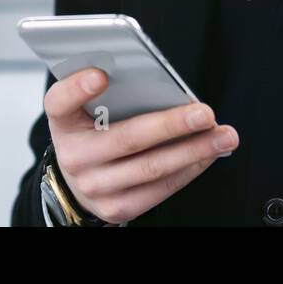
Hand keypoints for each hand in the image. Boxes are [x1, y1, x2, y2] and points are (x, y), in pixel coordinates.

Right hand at [43, 67, 237, 223]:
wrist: (78, 181)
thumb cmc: (92, 131)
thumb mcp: (88, 107)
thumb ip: (112, 91)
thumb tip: (162, 83)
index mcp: (63, 121)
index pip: (60, 101)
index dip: (78, 88)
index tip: (101, 75)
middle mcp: (73, 156)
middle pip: (127, 138)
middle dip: (172, 125)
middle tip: (204, 113)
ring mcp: (95, 186)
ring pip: (151, 167)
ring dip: (194, 150)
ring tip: (222, 136)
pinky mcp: (116, 208)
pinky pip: (160, 189)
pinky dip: (189, 169)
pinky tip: (208, 154)